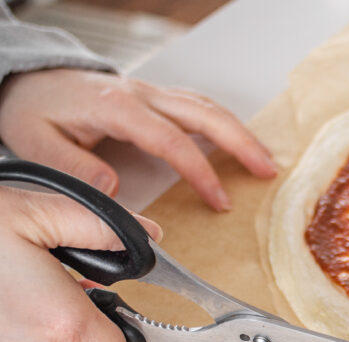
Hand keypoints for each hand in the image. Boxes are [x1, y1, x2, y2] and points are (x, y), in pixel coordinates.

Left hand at [0, 69, 276, 210]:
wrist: (28, 80)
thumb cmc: (34, 110)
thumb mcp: (36, 142)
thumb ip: (74, 168)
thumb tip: (115, 190)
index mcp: (117, 107)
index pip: (172, 141)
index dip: (201, 172)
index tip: (220, 201)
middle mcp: (141, 95)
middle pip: (205, 114)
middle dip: (242, 144)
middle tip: (268, 173)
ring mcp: (151, 93)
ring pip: (207, 107)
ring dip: (241, 133)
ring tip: (265, 161)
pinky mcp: (154, 98)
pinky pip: (198, 106)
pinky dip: (225, 123)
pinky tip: (239, 141)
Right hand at [0, 186, 162, 341]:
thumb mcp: (40, 211)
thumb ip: (105, 228)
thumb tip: (149, 238)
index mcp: (62, 325)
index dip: (112, 328)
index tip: (96, 301)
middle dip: (73, 324)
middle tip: (48, 282)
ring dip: (37, 330)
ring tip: (12, 286)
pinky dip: (7, 334)